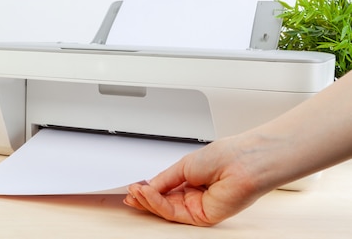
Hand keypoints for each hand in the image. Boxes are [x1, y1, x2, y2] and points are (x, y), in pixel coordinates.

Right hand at [123, 137, 264, 225]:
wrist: (243, 162)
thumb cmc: (225, 157)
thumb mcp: (184, 165)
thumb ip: (165, 179)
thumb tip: (148, 185)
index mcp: (192, 182)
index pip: (166, 191)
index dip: (149, 190)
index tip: (135, 187)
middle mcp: (195, 196)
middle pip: (164, 203)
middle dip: (145, 198)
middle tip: (131, 193)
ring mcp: (199, 207)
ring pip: (167, 210)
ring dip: (149, 201)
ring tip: (136, 191)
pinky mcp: (203, 217)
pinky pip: (175, 213)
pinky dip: (159, 204)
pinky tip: (149, 193)